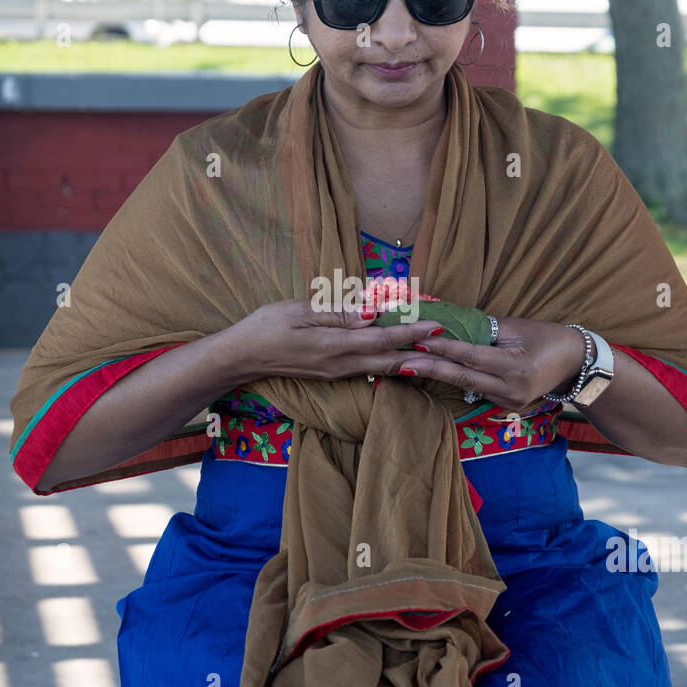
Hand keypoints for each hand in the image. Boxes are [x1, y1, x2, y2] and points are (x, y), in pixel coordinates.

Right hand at [232, 298, 449, 383]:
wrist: (241, 358)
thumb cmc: (266, 327)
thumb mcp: (299, 312)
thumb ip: (337, 313)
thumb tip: (372, 313)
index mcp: (333, 347)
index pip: (381, 340)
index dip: (410, 333)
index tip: (435, 325)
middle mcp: (339, 365)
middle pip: (388, 361)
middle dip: (419, 351)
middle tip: (445, 340)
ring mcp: (336, 373)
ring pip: (380, 368)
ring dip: (407, 358)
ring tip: (430, 348)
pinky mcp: (332, 374)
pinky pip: (368, 369)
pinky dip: (388, 360)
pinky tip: (399, 355)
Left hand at [393, 316, 587, 411]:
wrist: (576, 364)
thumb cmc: (548, 337)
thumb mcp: (517, 328)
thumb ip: (483, 329)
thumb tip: (447, 324)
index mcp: (516, 368)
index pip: (470, 356)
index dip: (443, 349)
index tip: (417, 341)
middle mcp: (510, 390)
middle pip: (462, 377)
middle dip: (429, 368)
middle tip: (400, 360)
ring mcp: (508, 402)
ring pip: (465, 386)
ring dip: (436, 374)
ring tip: (408, 364)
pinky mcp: (505, 406)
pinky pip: (474, 390)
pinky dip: (454, 378)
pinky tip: (433, 371)